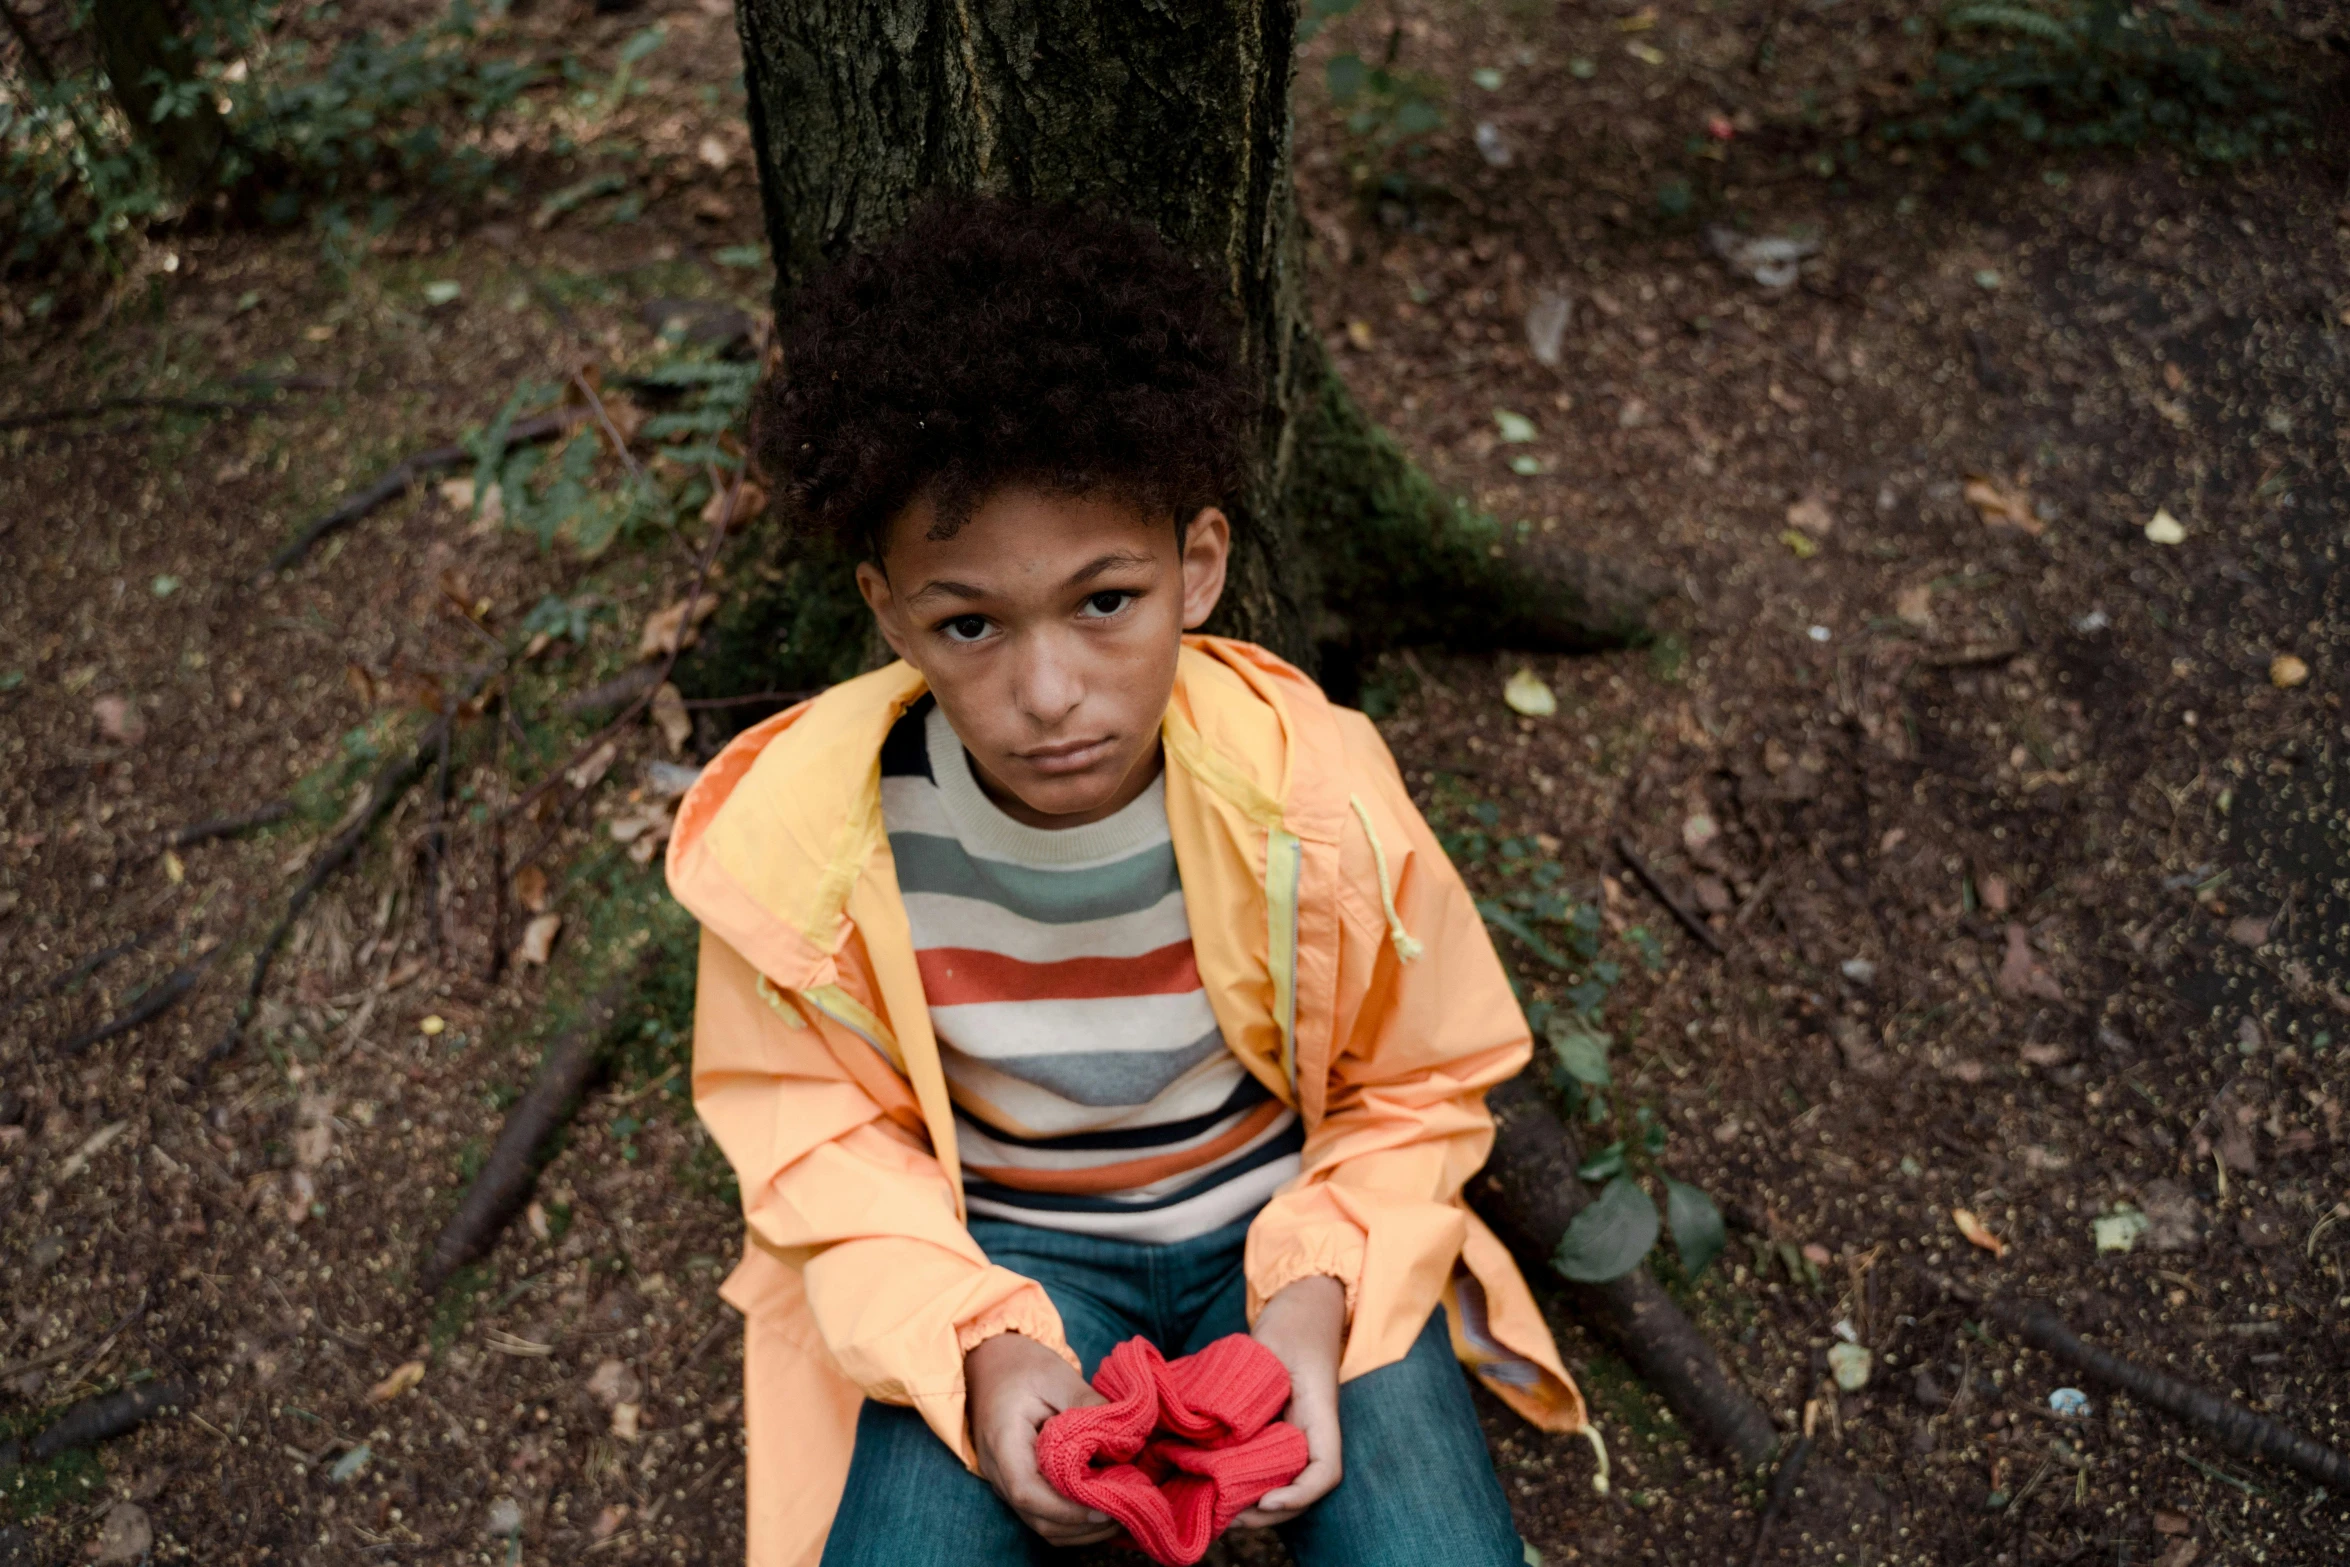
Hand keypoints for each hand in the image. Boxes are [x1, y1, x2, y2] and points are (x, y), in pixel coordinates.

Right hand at [964, 1331, 1120, 1545]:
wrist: (991, 1363)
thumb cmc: (1022, 1366)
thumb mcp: (1056, 1375)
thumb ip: (1086, 1403)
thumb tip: (1124, 1435)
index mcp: (1003, 1441)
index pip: (1027, 1490)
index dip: (1066, 1508)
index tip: (1104, 1507)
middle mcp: (998, 1471)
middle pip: (1037, 1517)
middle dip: (1082, 1525)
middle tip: (1125, 1512)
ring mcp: (1005, 1481)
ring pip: (1042, 1524)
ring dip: (1080, 1529)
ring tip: (1119, 1515)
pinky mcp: (1018, 1483)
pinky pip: (1043, 1515)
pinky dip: (1072, 1521)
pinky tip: (1101, 1508)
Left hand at [1233, 1274, 1345, 1528]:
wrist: (1307, 1303)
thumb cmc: (1295, 1318)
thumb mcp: (1270, 1343)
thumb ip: (1248, 1379)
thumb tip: (1213, 1418)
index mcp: (1321, 1413)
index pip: (1325, 1471)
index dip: (1298, 1496)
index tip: (1264, 1502)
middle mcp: (1313, 1430)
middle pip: (1300, 1488)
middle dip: (1266, 1512)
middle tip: (1224, 1518)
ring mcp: (1297, 1430)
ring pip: (1283, 1480)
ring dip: (1253, 1500)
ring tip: (1214, 1509)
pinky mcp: (1279, 1426)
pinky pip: (1267, 1461)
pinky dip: (1245, 1478)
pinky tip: (1214, 1482)